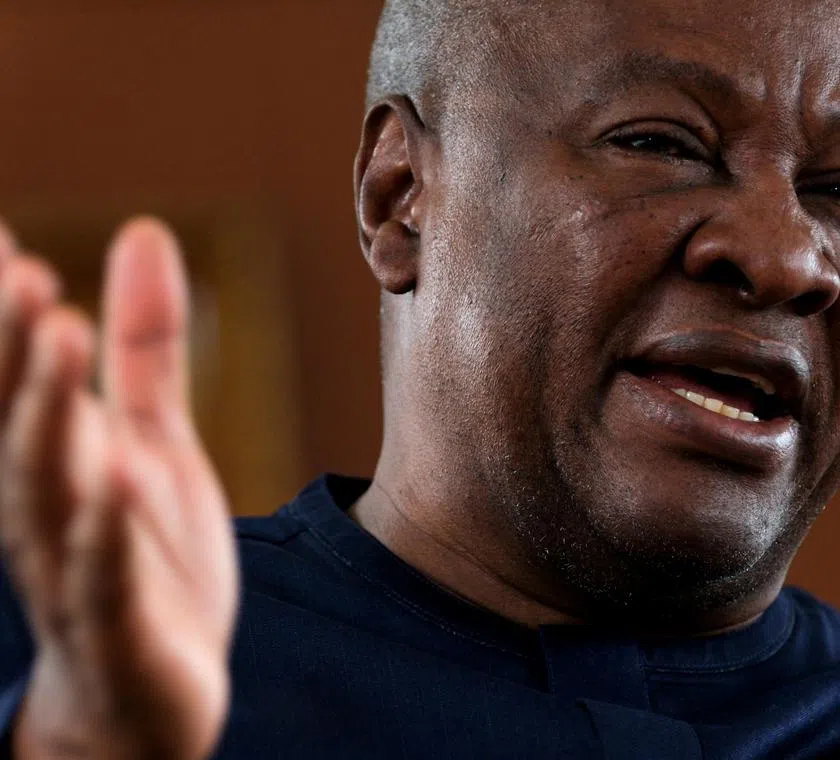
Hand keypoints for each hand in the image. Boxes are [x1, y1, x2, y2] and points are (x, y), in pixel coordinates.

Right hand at [0, 219, 238, 759]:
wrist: (147, 694)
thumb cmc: (144, 553)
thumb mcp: (154, 435)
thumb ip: (147, 345)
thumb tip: (145, 230)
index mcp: (51, 461)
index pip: (14, 377)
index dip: (0, 311)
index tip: (0, 233)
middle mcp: (47, 512)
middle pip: (18, 423)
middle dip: (10, 347)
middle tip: (20, 265)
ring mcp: (75, 573)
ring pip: (49, 492)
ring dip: (46, 414)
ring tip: (59, 329)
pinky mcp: (122, 634)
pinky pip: (106, 581)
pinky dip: (107, 529)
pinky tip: (121, 473)